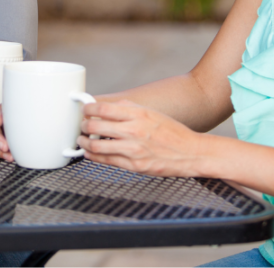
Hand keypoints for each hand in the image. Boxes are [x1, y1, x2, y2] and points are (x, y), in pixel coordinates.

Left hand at [77, 99, 205, 176]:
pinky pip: (106, 161)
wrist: (191, 153)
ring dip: (84, 143)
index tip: (84, 109)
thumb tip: (108, 107)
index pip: (103, 108)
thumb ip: (129, 108)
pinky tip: (90, 154)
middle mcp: (134, 131)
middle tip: (82, 125)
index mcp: (138, 114)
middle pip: (95, 126)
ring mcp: (133, 150)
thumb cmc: (172, 132)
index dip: (88, 108)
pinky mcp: (134, 166)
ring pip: (96, 146)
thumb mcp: (152, 112)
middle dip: (83, 126)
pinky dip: (93, 157)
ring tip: (82, 140)